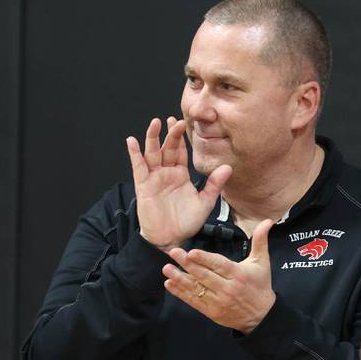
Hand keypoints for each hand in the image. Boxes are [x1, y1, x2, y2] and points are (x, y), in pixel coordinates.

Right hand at [127, 116, 231, 250]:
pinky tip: (132, 141)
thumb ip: (214, 185)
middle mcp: (166, 173)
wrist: (171, 239)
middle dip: (171, 134)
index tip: (182, 122)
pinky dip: (134, 154)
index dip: (181, 138)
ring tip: (155, 123)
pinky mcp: (143, 186)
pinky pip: (138, 168)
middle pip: (167, 148)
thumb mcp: (205, 202)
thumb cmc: (186, 222)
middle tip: (175, 120)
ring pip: (152, 154)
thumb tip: (228, 168)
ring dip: (152, 138)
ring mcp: (154, 178)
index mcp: (180, 175)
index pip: (181, 151)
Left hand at [162, 219, 275, 333]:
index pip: (219, 265)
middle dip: (187, 264)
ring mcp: (218, 301)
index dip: (205, 259)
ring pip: (197, 288)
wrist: (261, 316)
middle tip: (174, 253)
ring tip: (167, 269)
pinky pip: (194, 301)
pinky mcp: (212, 312)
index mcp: (239, 275)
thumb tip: (267, 221)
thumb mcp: (262, 262)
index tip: (192, 252)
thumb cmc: (260, 286)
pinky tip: (170, 283)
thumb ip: (260, 240)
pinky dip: (181, 293)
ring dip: (180, 278)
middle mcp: (228, 288)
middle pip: (205, 275)